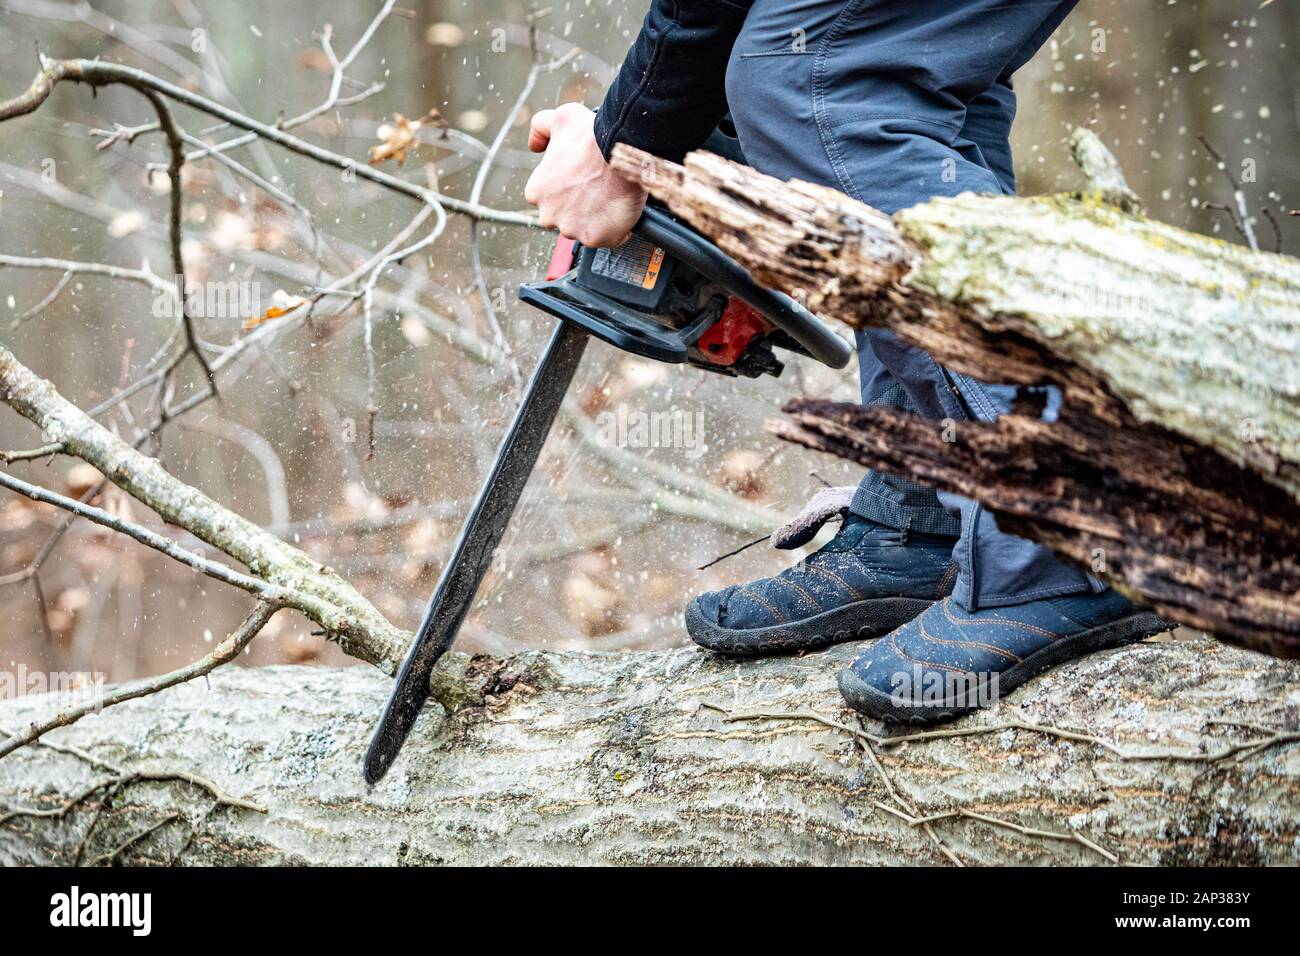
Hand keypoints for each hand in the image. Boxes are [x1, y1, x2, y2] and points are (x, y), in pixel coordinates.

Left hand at [524, 103, 646, 247]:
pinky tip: (620, 210)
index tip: (581, 181)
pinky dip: (616, 229)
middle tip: (597, 190)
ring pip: (585, 229)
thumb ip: (540, 128)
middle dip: (579, 208)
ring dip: (597, 218)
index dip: (567, 190)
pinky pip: (607, 239)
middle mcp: (548, 214)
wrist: (622, 150)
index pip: (549, 199)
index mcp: (536, 191)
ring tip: (610, 198)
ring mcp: (572, 229)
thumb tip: (535, 145)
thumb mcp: (560, 118)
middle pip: (564, 218)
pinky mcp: (595, 238)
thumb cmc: (593, 136)